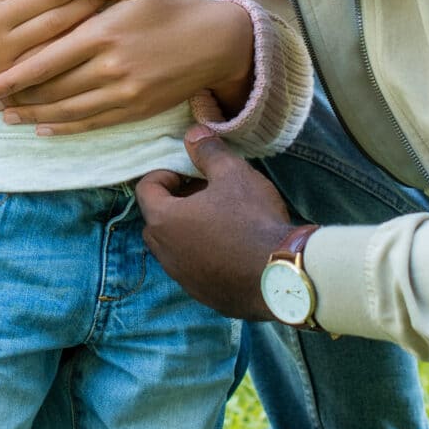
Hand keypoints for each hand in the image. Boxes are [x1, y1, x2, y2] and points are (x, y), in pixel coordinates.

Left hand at [0, 0, 253, 131]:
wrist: (218, 41)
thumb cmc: (175, 4)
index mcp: (104, 33)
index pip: (49, 59)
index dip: (15, 74)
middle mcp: (111, 68)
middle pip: (53, 89)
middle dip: (18, 98)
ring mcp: (124, 92)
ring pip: (70, 110)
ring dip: (36, 116)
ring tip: (9, 118)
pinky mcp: (136, 108)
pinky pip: (94, 122)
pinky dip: (67, 128)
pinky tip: (46, 129)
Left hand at [134, 128, 298, 318]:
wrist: (281, 275)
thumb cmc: (252, 219)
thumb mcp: (233, 174)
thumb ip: (208, 152)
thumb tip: (193, 134)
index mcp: (165, 220)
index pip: (146, 189)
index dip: (166, 174)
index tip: (191, 172)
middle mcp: (165, 252)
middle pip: (156, 220)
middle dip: (175, 203)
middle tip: (206, 193)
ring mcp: (183, 277)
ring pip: (174, 247)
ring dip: (188, 231)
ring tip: (220, 220)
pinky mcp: (203, 295)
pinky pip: (193, 269)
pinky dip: (203, 255)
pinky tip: (232, 248)